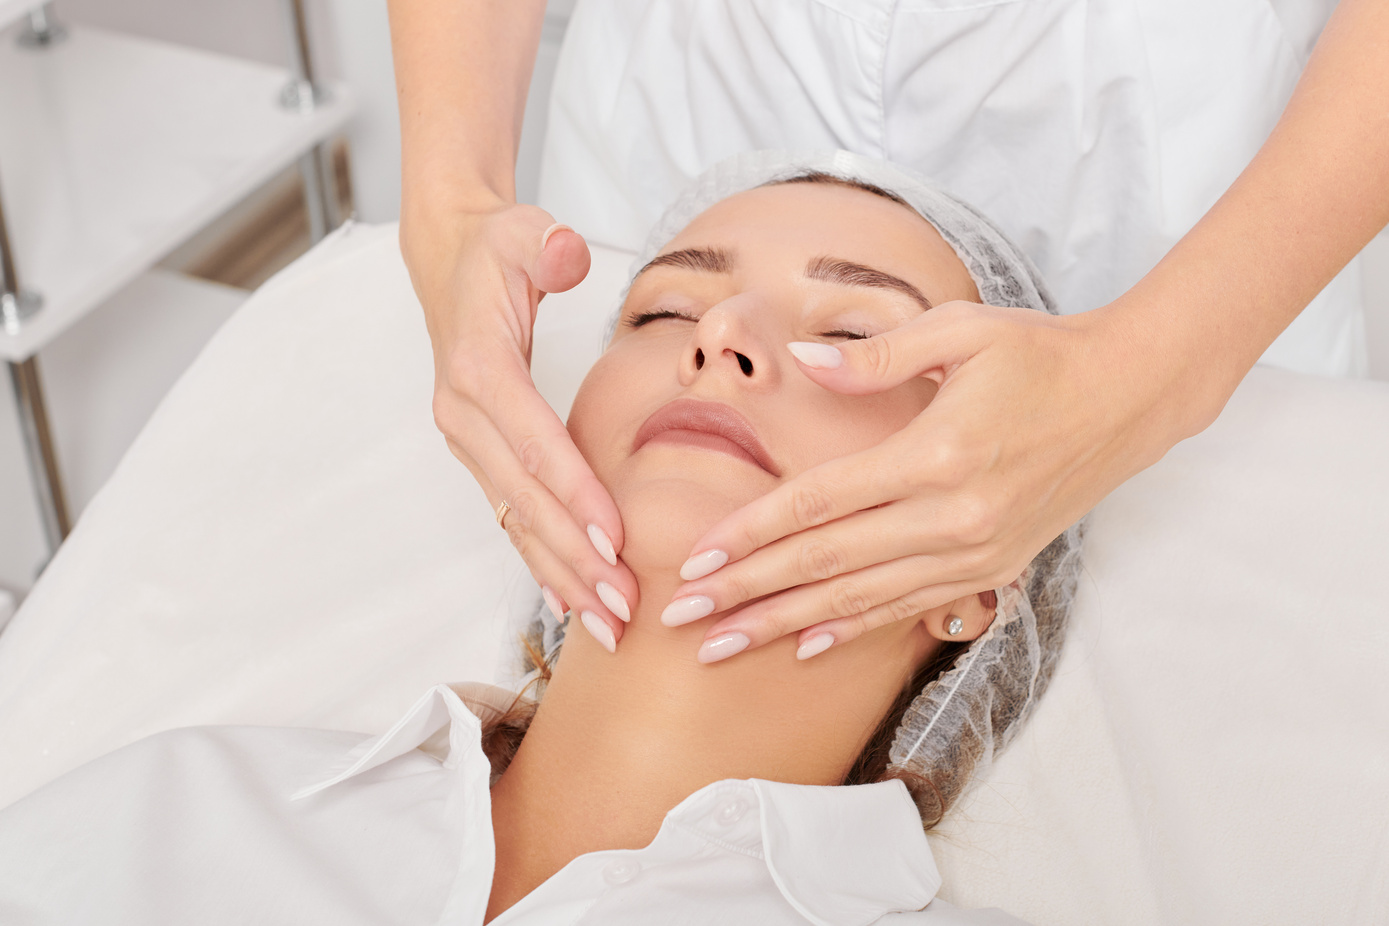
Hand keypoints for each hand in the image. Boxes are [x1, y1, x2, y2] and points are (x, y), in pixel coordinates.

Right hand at [402, 201, 636, 649]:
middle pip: (524, 499)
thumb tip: (564, 252)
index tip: (616, 539)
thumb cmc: (495, 249)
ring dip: (563, 575)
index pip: (531, 440)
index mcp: (478, 369)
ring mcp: (469, 442)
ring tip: (608, 624)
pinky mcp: (482, 455)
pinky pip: (513, 517)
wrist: (449, 261)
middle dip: (575, 557)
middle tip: (623, 606)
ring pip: (518, 521)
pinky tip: (573, 602)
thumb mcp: (521, 229)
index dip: (573, 491)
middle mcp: (465, 416)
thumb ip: (545, 243)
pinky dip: (544, 562)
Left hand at [665, 299, 1186, 661]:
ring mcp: (975, 553)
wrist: (1130, 396)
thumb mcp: (960, 331)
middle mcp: (953, 518)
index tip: (694, 559)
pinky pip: (908, 609)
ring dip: (783, 624)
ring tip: (721, 645)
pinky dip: (853, 629)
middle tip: (682, 619)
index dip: (750, 533)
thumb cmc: (1040, 354)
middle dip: (745, 594)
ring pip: (860, 599)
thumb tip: (800, 359)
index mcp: (936, 455)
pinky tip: (806, 646)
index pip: (818, 505)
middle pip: (826, 564)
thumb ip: (874, 355)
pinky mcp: (992, 569)